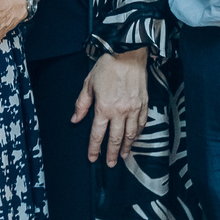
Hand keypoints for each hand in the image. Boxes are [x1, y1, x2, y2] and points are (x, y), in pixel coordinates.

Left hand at [76, 49, 149, 165]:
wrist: (127, 54)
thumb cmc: (106, 67)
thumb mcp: (88, 84)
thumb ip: (82, 104)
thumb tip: (75, 119)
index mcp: (104, 108)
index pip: (97, 134)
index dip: (94, 148)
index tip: (92, 158)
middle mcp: (120, 112)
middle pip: (115, 139)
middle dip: (112, 154)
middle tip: (111, 164)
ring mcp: (134, 109)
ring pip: (131, 134)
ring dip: (126, 147)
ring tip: (123, 156)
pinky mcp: (144, 105)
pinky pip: (142, 124)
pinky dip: (138, 134)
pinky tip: (135, 138)